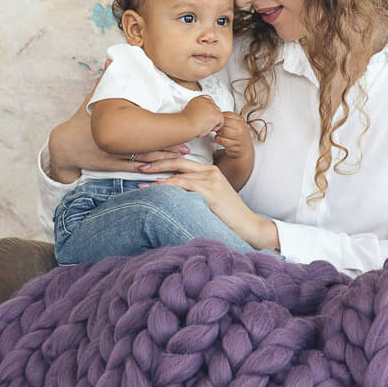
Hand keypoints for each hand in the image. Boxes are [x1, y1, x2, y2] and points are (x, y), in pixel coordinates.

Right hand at [49, 60, 189, 177]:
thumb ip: (105, 81)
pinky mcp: (114, 167)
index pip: (145, 125)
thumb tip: (111, 61)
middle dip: (170, 145)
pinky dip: (151, 169)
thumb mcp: (93, 100)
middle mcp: (119, 141)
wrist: (66, 147)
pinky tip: (165, 170)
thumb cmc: (82, 121)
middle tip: (189, 144)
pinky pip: (136, 169)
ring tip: (182, 155)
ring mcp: (117, 156)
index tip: (181, 126)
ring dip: (165, 158)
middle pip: (150, 144)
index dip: (164, 127)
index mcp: (116, 124)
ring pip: (146, 159)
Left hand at [138, 157, 277, 249]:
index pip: (182, 160)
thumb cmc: (229, 217)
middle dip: (156, 162)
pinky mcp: (211, 191)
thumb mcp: (211, 199)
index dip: (163, 160)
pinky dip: (167, 187)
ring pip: (178, 174)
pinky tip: (155, 190)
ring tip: (141, 184)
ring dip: (157, 178)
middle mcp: (211, 171)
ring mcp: (212, 180)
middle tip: (138, 166)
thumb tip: (172, 194)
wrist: (249, 226)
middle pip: (178, 161)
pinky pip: (183, 186)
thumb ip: (195, 192)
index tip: (147, 163)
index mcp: (211, 171)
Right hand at [181, 95, 223, 137]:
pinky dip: (216, 127)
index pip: (209, 100)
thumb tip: (203, 116)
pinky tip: (209, 128)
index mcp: (198, 99)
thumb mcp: (190, 112)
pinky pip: (221, 121)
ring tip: (205, 126)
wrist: (185, 125)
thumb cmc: (185, 122)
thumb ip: (198, 110)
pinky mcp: (216, 114)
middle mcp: (206, 101)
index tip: (205, 116)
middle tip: (204, 123)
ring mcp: (212, 107)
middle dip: (212, 116)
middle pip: (215, 108)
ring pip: (219, 115)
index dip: (209, 110)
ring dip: (214, 122)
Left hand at [213, 111, 253, 158]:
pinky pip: (222, 141)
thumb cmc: (239, 134)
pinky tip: (221, 139)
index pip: (227, 115)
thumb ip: (228, 117)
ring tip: (219, 133)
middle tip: (218, 127)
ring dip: (218, 133)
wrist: (245, 148)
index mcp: (241, 120)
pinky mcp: (233, 146)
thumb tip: (216, 113)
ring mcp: (238, 138)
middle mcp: (241, 128)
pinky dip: (218, 139)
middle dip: (219, 125)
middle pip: (224, 123)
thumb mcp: (237, 123)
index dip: (220, 117)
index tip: (219, 120)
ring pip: (222, 132)